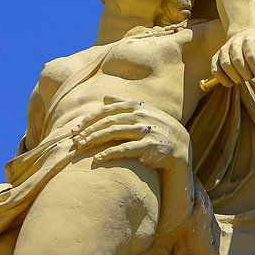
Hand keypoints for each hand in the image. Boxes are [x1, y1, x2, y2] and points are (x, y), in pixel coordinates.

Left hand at [71, 96, 189, 168]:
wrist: (179, 145)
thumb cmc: (157, 128)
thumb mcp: (143, 112)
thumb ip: (124, 104)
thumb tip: (104, 97)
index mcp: (137, 106)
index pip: (108, 110)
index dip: (91, 118)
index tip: (77, 127)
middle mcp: (141, 116)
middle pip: (109, 121)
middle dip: (89, 130)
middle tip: (75, 140)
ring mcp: (146, 130)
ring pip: (115, 133)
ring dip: (95, 140)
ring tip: (82, 147)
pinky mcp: (149, 146)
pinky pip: (126, 149)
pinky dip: (110, 153)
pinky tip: (98, 158)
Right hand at [210, 28, 254, 86]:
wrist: (244, 37)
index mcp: (249, 40)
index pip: (251, 56)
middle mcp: (234, 43)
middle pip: (238, 62)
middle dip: (247, 75)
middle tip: (252, 77)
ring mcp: (223, 50)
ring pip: (226, 66)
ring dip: (236, 78)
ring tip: (243, 78)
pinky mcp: (215, 57)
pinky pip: (216, 71)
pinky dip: (224, 79)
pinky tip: (232, 81)